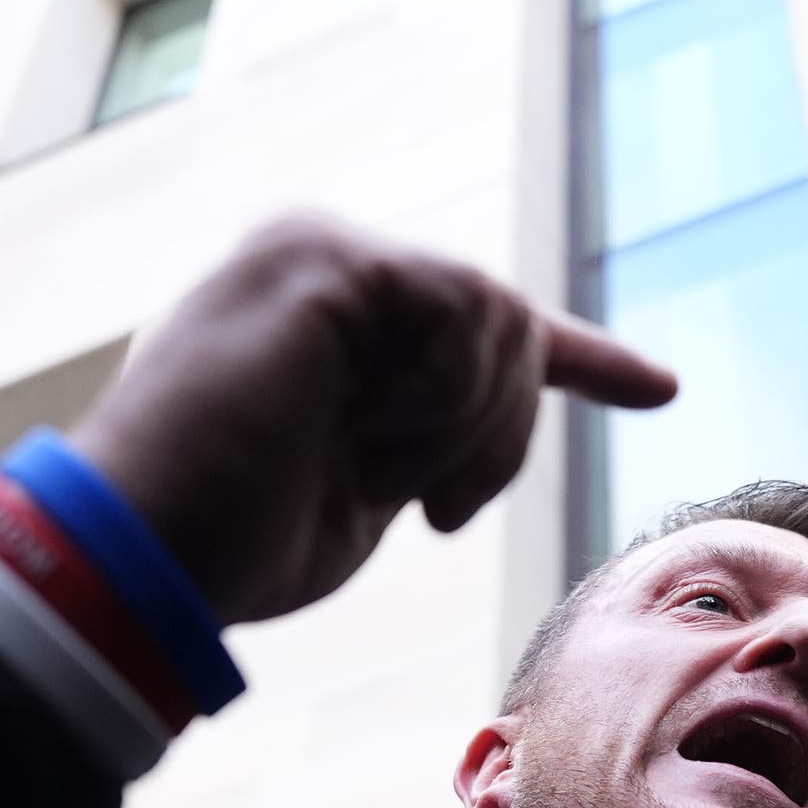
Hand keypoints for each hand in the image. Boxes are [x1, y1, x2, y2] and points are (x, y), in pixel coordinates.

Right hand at [70, 215, 676, 625]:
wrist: (144, 558)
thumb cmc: (234, 542)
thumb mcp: (367, 480)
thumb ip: (432, 425)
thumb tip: (506, 405)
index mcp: (334, 316)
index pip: (484, 325)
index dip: (583, 360)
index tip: (663, 389)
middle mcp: (326, 260)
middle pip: (511, 326)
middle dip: (498, 433)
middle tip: (423, 500)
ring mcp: (321, 248)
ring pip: (502, 319)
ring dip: (467, 426)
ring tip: (379, 469)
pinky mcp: (327, 260)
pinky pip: (468, 312)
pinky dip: (447, 398)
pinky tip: (370, 433)